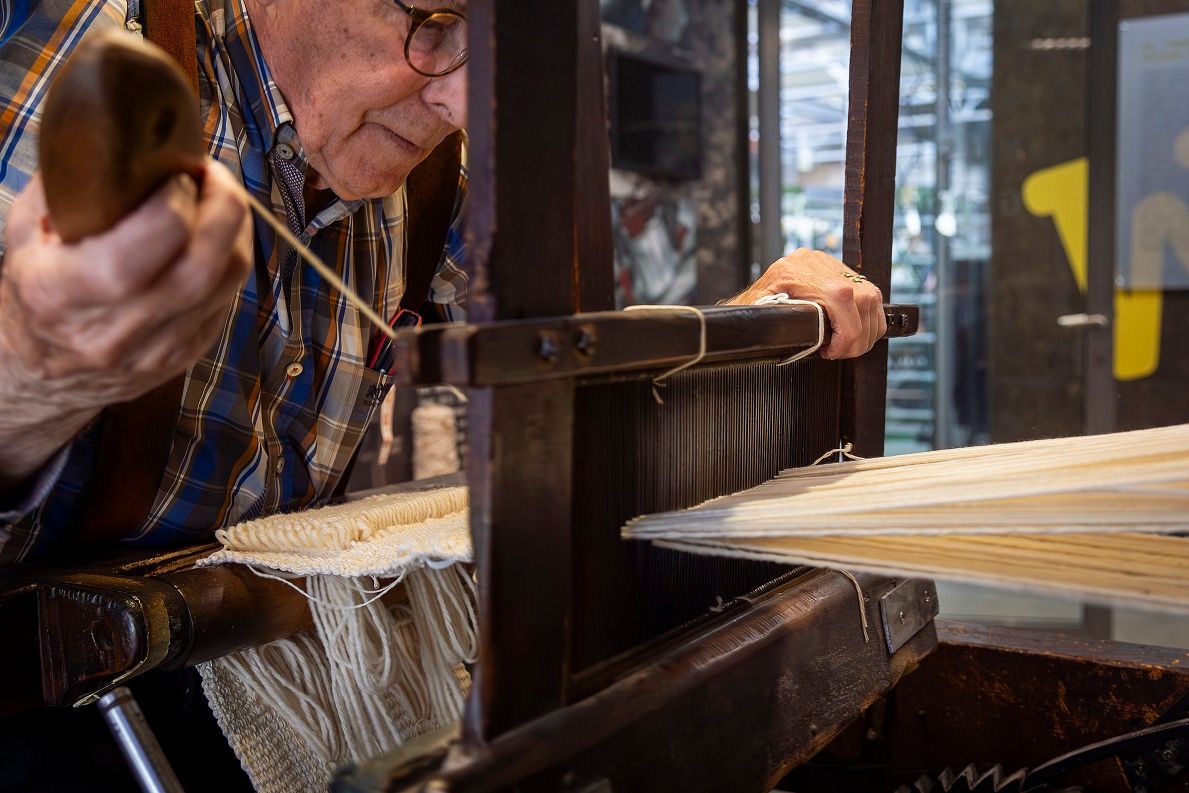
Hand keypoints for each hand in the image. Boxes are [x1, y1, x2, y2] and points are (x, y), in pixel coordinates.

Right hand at [0, 160, 251, 484]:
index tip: (176, 171)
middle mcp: (114, 329)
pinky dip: (230, 258)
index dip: (175, 201)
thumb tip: (118, 132)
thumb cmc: (33, 290)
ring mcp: (156, 349)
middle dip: (223, 207)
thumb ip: (67, 186)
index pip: (144, 246)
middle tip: (214, 174)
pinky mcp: (187, 355)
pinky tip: (215, 234)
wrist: (39, 374)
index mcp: (62, 292)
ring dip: (236, 229)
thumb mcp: (24, 234)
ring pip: (227, 280)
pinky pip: (229, 298)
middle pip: (202, 265)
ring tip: (219, 196)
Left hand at [727, 248, 886, 359]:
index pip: (841, 299)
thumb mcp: (758, 317)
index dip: (844, 334)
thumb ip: (774, 324)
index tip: (832, 352)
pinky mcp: (841, 271)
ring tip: (847, 346)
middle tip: (842, 353)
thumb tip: (791, 337)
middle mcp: (817, 263)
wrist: (751, 300)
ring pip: (871, 298)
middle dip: (858, 337)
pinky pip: (871, 294)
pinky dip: (869, 319)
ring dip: (866, 330)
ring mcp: (831, 265)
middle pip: (862, 300)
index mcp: (795, 272)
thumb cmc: (754, 313)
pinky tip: (853, 333)